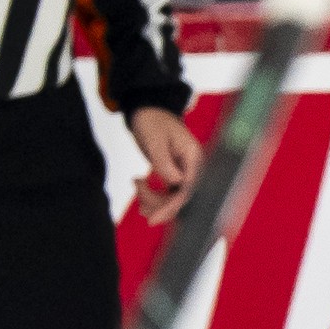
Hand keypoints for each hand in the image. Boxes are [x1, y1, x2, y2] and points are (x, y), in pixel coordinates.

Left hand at [129, 106, 201, 222]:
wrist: (147, 110)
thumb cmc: (152, 120)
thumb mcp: (155, 140)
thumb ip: (165, 162)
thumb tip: (177, 184)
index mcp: (193, 157)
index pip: (187, 189)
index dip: (172, 206)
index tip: (154, 219)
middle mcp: (193, 166)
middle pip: (180, 197)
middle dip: (158, 202)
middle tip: (138, 198)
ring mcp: (185, 171)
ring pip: (173, 198)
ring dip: (153, 199)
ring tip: (136, 185)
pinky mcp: (176, 174)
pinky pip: (168, 193)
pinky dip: (153, 195)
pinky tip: (139, 186)